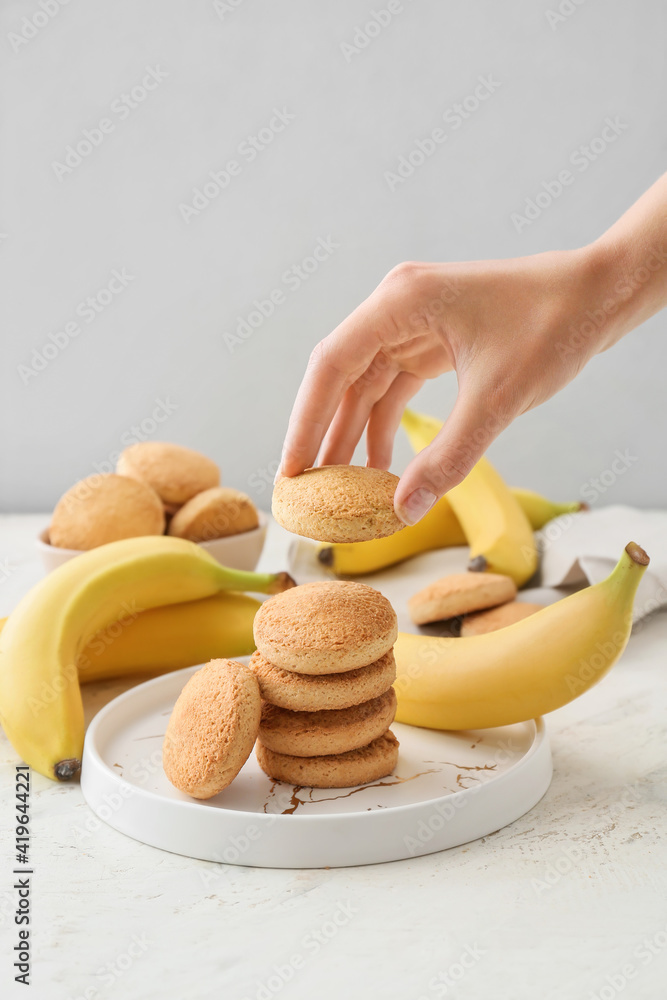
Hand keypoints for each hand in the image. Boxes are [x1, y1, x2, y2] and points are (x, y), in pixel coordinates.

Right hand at [280, 247, 607, 523]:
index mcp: (401, 302)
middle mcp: (397, 306)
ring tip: (339, 488)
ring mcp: (414, 321)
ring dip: (353, 434)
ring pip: (365, 385)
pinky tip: (379, 464)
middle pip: (340, 377)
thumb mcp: (498, 398)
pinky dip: (384, 423)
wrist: (600, 295)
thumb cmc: (555, 327)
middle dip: (323, 434)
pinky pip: (394, 385)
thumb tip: (404, 510)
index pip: (331, 366)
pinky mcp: (433, 337)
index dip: (304, 422)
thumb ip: (449, 457)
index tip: (290, 471)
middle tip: (305, 488)